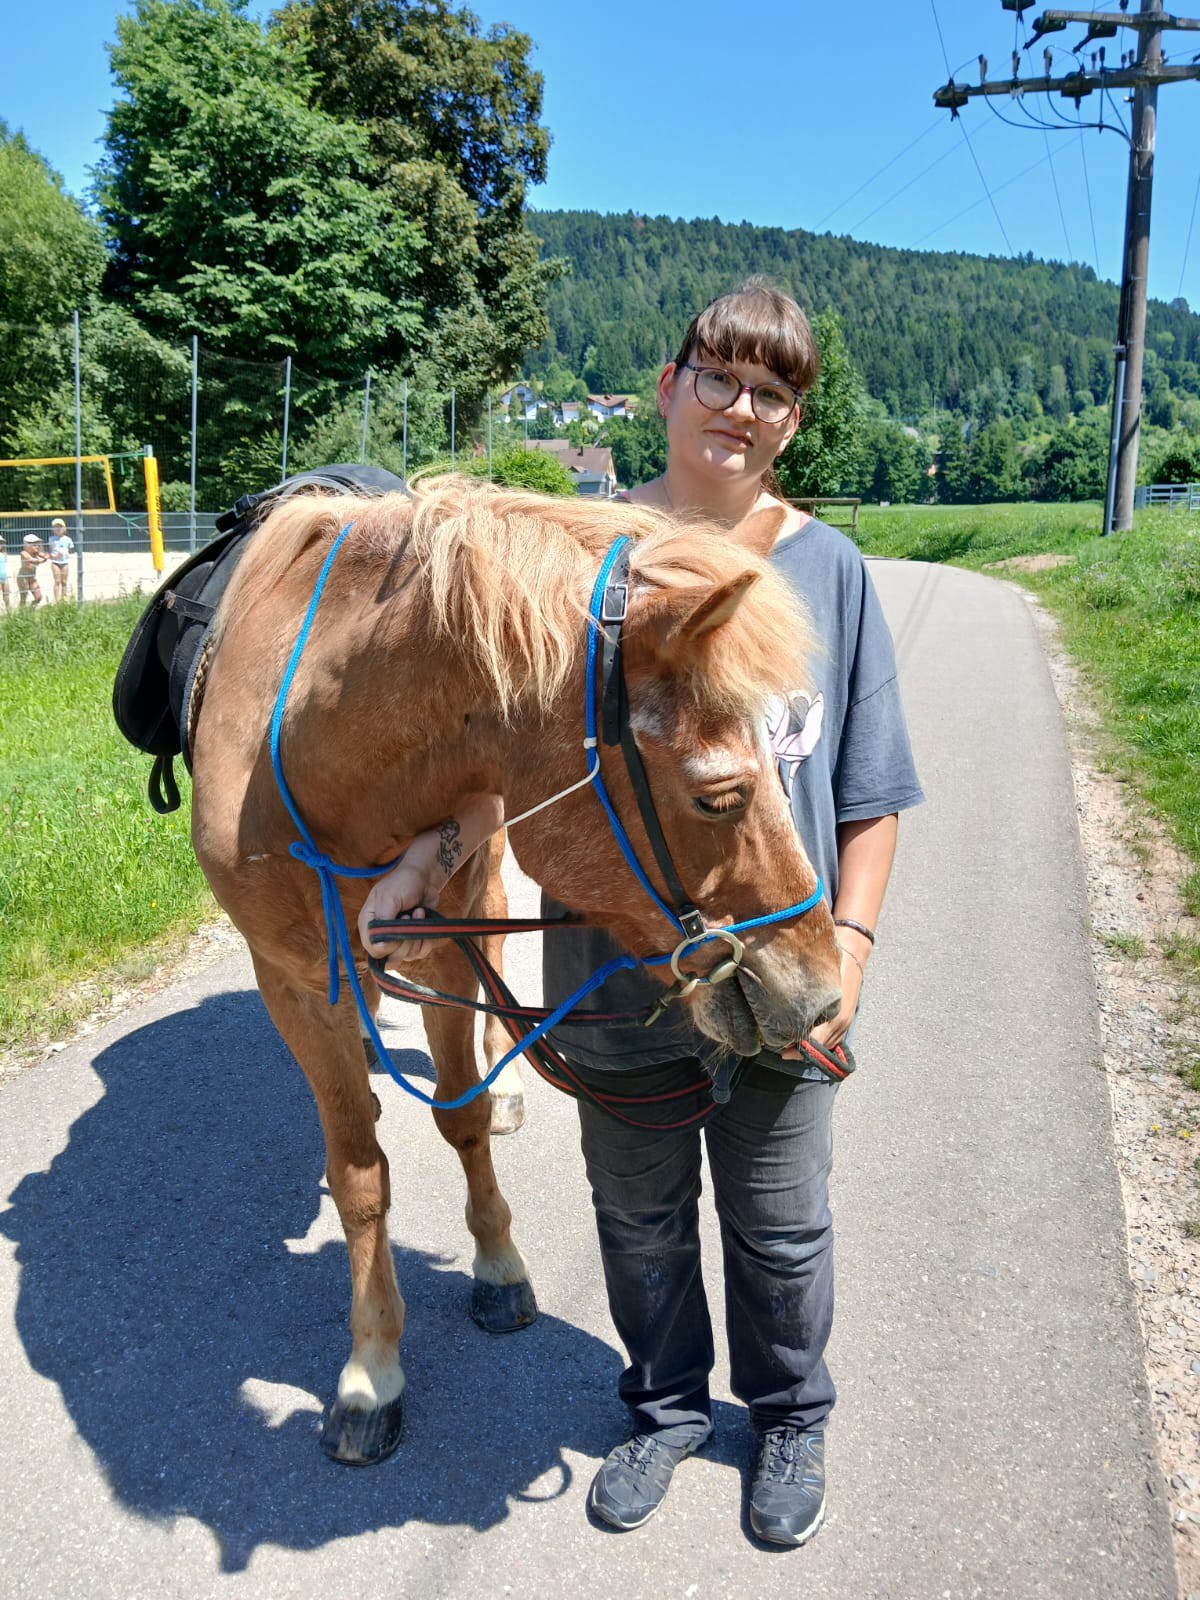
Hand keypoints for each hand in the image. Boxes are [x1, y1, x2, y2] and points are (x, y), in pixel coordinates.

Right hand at [357, 838, 447, 963]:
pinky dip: (426, 940)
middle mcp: (381, 935)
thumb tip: (381, 945)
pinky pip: (419, 953)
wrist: (425, 877)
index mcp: (369, 924)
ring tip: (418, 913)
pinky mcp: (413, 941)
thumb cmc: (404, 883)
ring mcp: (397, 939)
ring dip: (417, 937)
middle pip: (390, 957)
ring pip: (406, 957)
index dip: (389, 945)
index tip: (400, 926)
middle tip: (410, 917)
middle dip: (406, 941)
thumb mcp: (389, 897)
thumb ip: (383, 922)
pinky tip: (424, 920)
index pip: (374, 949)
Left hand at [780, 941, 864, 1055]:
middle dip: (800, 1050)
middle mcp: (841, 1023)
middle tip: (781, 1048)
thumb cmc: (831, 963)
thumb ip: (803, 1003)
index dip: (796, 1049)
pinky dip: (820, 1042)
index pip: (814, 1044)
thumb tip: (783, 1018)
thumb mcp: (816, 982)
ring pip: (827, 1045)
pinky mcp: (848, 1018)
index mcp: (834, 1017)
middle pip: (820, 1048)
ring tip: (791, 1043)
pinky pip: (833, 1038)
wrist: (853, 950)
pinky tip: (807, 1036)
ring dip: (811, 1047)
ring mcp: (846, 1022)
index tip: (780, 1050)